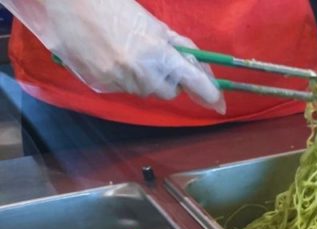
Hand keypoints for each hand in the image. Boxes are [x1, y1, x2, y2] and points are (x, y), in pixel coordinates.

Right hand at [6, 0, 224, 111]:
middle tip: (155, 59)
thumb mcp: (154, 25)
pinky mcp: (101, 85)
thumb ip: (179, 48)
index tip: (219, 104)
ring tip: (127, 53)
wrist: (70, 3)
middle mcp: (142, 72)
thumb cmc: (116, 8)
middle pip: (169, 92)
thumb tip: (198, 70)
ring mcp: (120, 81)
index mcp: (159, 53)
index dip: (209, 93)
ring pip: (145, 92)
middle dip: (168, 80)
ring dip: (144, 79)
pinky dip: (123, 79)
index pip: (193, 80)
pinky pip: (123, 90)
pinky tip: (111, 57)